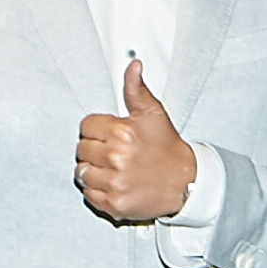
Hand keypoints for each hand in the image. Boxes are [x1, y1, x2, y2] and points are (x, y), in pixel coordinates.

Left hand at [76, 60, 199, 223]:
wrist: (185, 182)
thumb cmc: (167, 148)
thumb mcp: (153, 114)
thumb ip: (136, 89)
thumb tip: (133, 65)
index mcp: (122, 132)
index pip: (86, 127)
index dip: (97, 131)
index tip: (109, 136)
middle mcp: (116, 157)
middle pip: (81, 150)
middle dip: (94, 151)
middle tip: (113, 153)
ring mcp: (114, 182)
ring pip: (81, 173)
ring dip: (93, 171)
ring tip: (112, 169)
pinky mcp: (113, 203)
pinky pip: (87, 194)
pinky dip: (97, 191)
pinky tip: (113, 183)